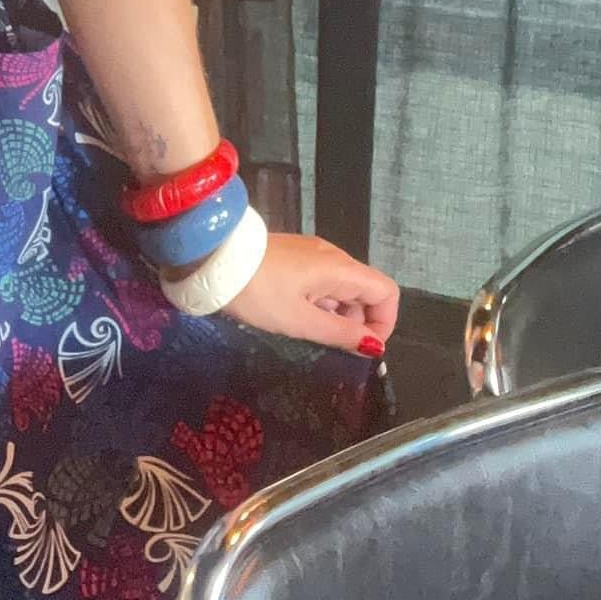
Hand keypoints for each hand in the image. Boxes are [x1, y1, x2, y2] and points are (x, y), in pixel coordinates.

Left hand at [221, 232, 399, 356]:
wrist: (213, 259)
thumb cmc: (259, 293)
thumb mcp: (301, 321)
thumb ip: (342, 334)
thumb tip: (375, 344)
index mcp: (340, 268)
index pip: (387, 291)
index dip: (385, 322)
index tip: (363, 346)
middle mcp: (332, 255)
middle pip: (365, 290)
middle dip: (357, 321)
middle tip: (328, 342)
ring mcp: (312, 252)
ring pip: (342, 287)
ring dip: (336, 313)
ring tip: (305, 327)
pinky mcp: (294, 255)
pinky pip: (322, 281)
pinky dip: (319, 301)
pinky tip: (293, 312)